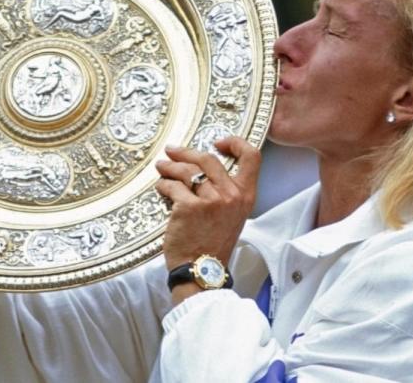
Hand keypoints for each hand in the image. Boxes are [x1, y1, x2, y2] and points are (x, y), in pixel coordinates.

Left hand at [155, 137, 261, 301]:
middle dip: (186, 152)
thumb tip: (203, 169)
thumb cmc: (214, 243)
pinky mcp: (188, 206)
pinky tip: (160, 187)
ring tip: (162, 167)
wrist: (202, 269)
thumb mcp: (232, 215)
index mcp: (246, 195)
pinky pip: (171, 185)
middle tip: (173, 151)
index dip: (235, 143)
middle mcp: (231, 194)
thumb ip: (226, 191)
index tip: (219, 142)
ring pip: (186, 170)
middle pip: (208, 158)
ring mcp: (210, 200)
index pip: (252, 156)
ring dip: (170, 166)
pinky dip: (163, 184)